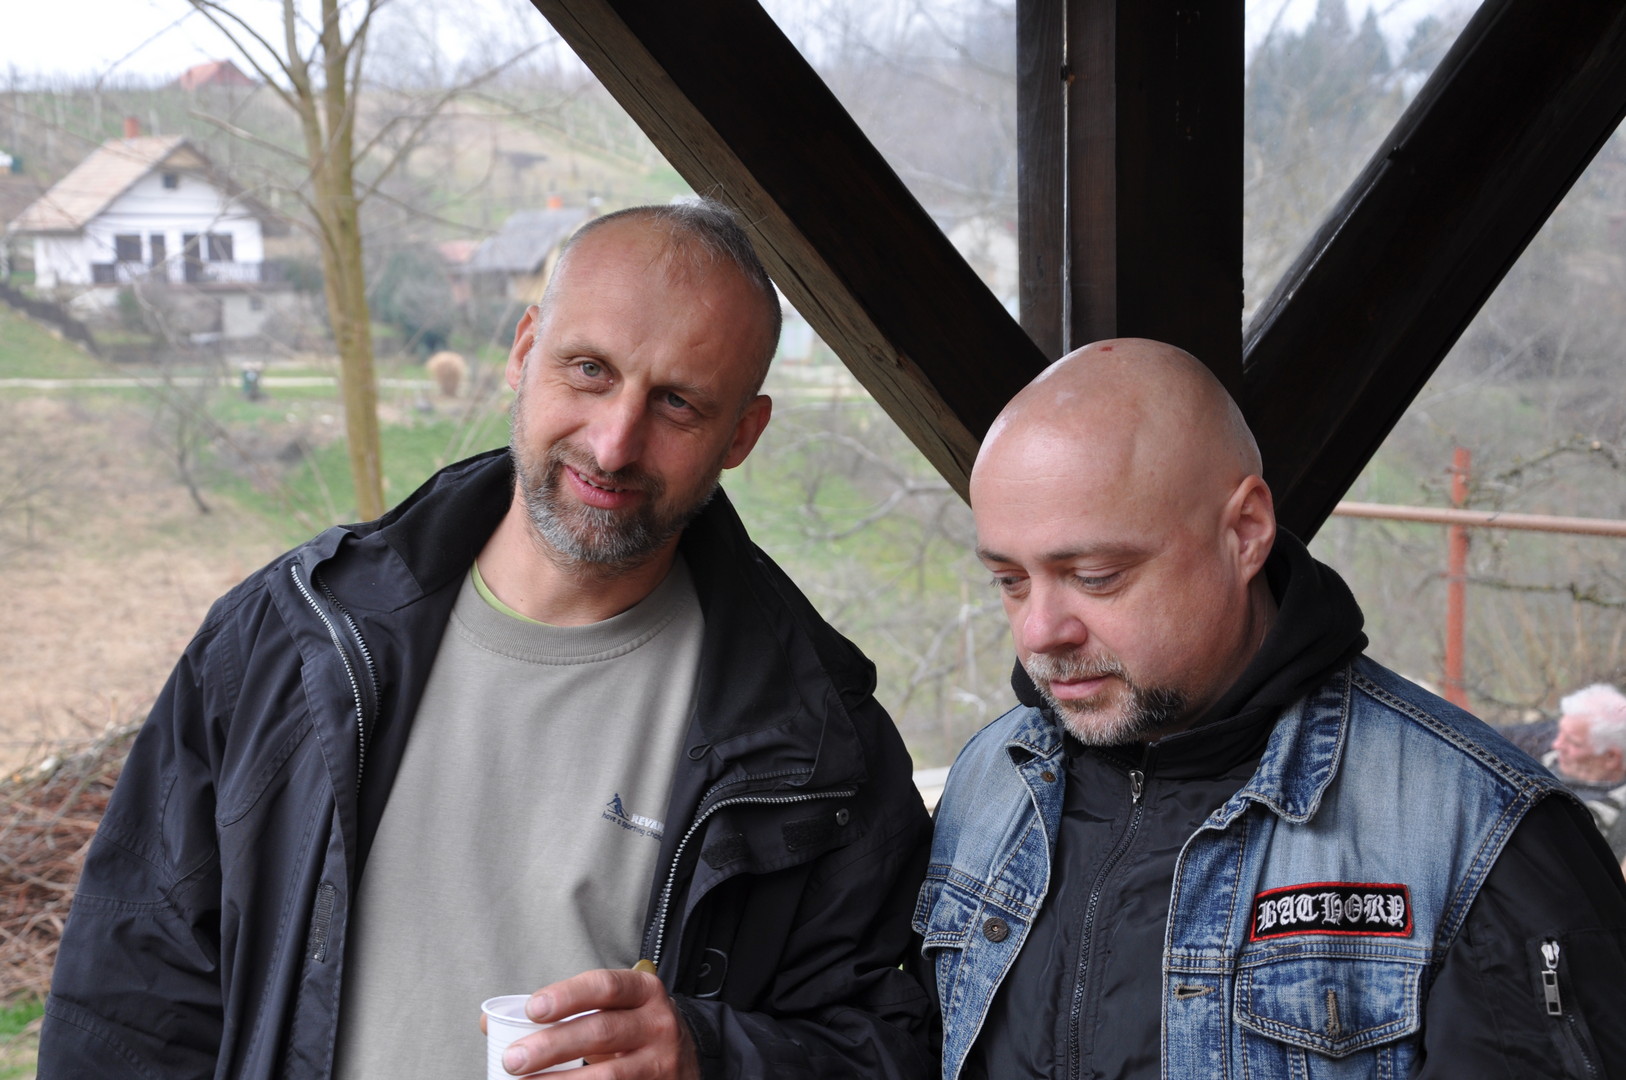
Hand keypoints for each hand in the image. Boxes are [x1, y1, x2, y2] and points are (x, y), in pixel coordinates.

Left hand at [501, 968, 699, 1078]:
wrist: (684, 1060)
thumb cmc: (634, 1030)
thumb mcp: (610, 1010)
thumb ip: (561, 1011)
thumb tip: (491, 1023)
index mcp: (644, 991)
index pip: (605, 986)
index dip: (568, 996)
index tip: (532, 1009)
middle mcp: (658, 1023)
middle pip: (601, 1031)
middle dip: (553, 1046)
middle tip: (513, 1059)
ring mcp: (660, 1063)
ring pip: (608, 1075)